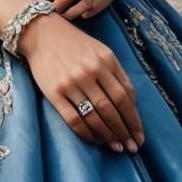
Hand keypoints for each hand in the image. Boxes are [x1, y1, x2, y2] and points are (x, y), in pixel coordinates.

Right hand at [17, 11, 144, 152]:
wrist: (42, 33)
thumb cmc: (76, 44)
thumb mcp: (101, 51)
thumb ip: (118, 74)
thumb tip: (132, 103)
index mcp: (104, 60)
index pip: (124, 96)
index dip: (133, 119)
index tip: (139, 136)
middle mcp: (89, 71)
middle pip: (111, 109)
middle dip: (123, 131)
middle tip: (131, 148)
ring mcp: (70, 83)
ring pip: (94, 117)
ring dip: (108, 136)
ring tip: (117, 147)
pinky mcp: (54, 92)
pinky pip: (73, 119)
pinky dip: (86, 133)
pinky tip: (94, 140)